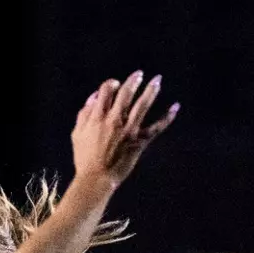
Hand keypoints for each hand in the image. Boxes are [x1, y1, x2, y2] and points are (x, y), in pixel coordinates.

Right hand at [71, 70, 178, 187]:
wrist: (97, 178)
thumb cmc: (85, 158)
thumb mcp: (77, 134)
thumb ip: (84, 114)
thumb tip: (93, 97)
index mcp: (97, 117)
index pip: (106, 91)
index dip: (111, 84)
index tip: (115, 83)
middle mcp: (114, 120)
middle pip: (126, 94)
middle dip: (133, 81)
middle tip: (139, 74)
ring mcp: (129, 130)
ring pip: (142, 105)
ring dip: (151, 91)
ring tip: (157, 80)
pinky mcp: (140, 141)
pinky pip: (156, 128)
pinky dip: (167, 118)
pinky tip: (175, 107)